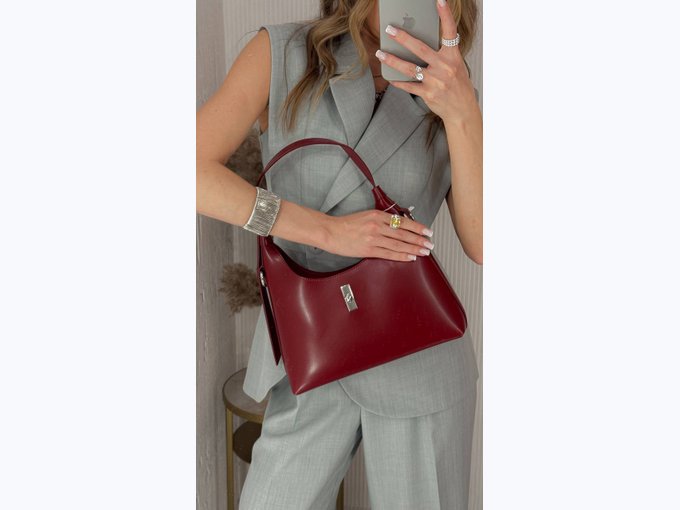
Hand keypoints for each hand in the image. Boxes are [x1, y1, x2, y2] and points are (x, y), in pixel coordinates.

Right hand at [322, 209, 434, 261]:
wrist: (330, 231)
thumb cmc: (346, 224)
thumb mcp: (366, 215)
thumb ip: (382, 220)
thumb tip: (398, 226)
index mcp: (377, 215)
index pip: (403, 221)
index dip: (418, 227)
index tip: (427, 231)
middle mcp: (377, 226)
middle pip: (404, 233)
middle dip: (419, 239)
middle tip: (430, 244)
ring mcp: (373, 238)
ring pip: (399, 244)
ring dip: (414, 248)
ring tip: (424, 251)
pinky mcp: (368, 250)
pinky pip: (389, 253)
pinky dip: (401, 255)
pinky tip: (410, 257)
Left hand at [375, 0, 477, 124]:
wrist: (462, 111)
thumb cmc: (459, 87)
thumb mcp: (456, 66)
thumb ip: (443, 55)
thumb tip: (422, 45)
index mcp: (453, 57)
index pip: (450, 32)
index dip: (445, 15)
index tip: (439, 1)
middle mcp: (444, 67)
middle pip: (420, 48)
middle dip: (403, 38)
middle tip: (390, 29)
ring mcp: (435, 81)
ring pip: (409, 68)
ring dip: (393, 60)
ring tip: (381, 53)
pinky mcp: (427, 93)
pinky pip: (409, 86)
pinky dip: (398, 81)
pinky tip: (390, 77)